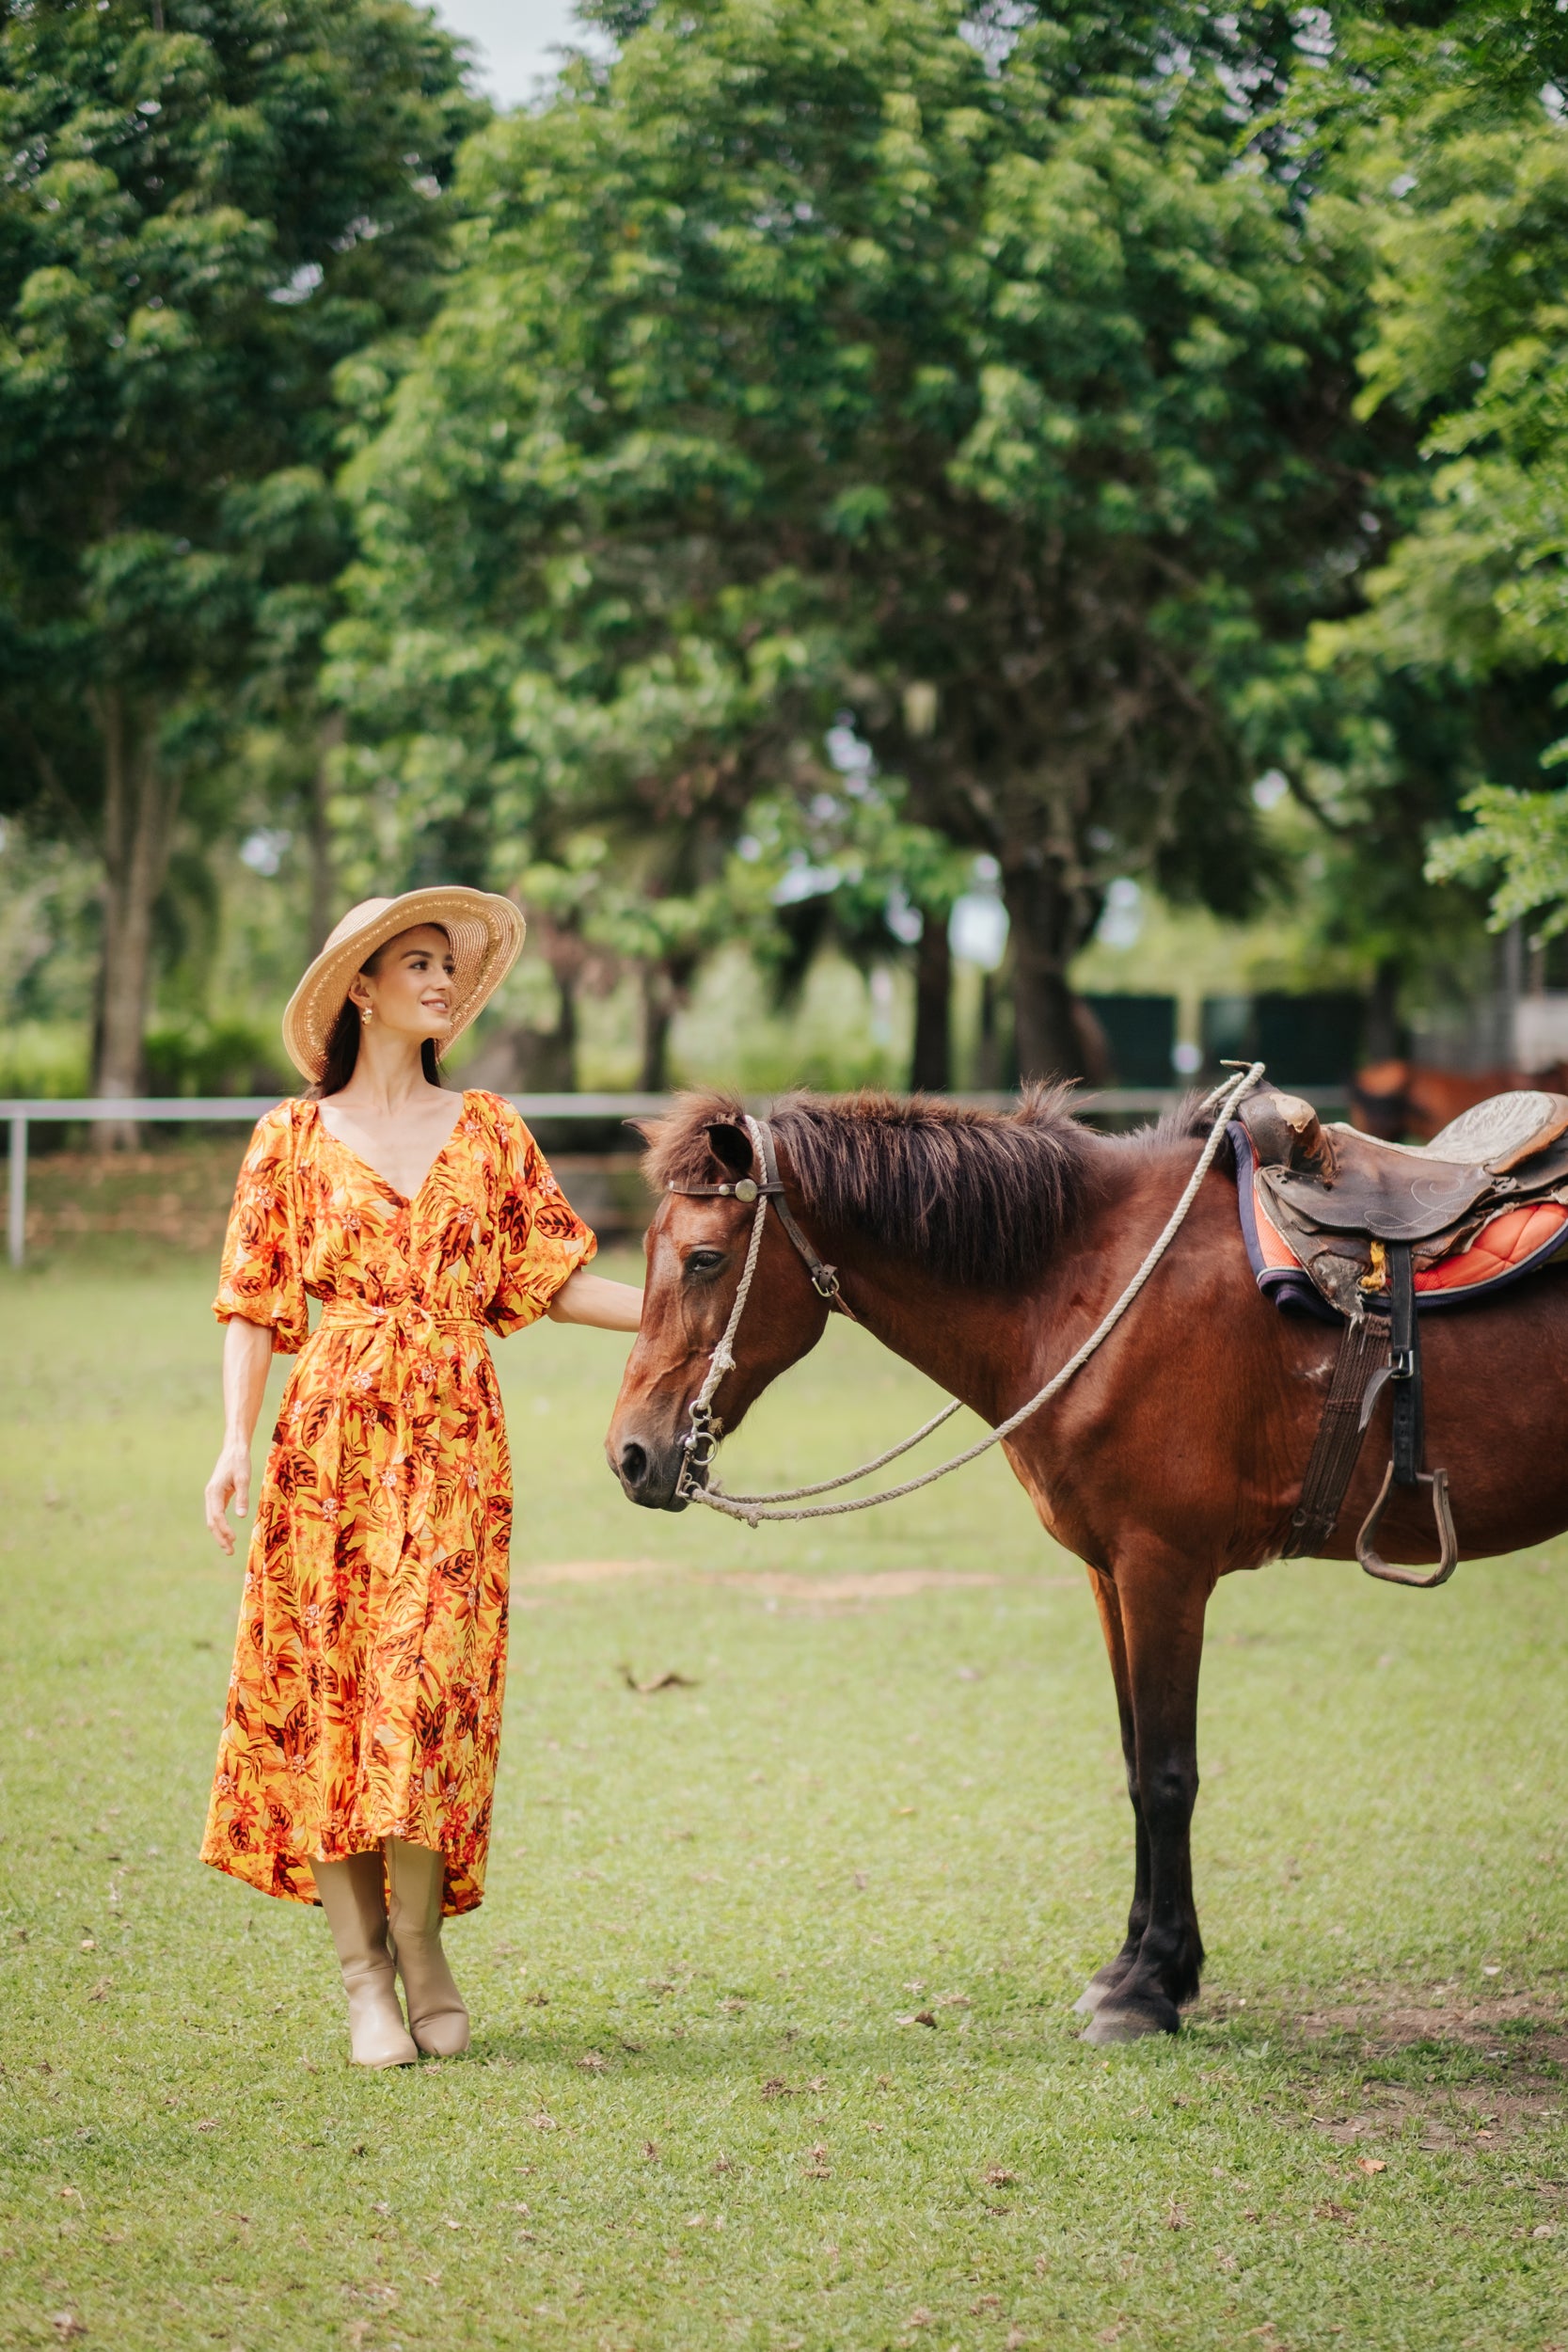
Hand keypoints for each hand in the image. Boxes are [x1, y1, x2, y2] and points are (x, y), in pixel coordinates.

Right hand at [205, 1438, 251, 1556]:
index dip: (224, 1529)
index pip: (217, 1516)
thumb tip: (241, 1517)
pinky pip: (217, 1514)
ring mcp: (212, 1496)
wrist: (234, 1449)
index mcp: (214, 1492)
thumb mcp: (243, 1479)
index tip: (233, 1539)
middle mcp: (210, 1495)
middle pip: (211, 1521)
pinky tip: (228, 1534)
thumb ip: (242, 1497)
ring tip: (229, 1548)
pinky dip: (221, 1526)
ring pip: (213, 1519)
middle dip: (220, 1537)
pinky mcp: (217, 1496)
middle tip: (230, 1552)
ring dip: (220, 1534)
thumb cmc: (240, 1462)